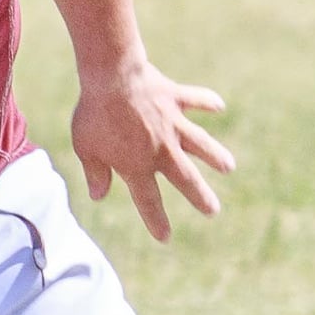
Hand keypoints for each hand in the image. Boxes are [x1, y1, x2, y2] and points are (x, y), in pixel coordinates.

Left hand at [71, 61, 234, 241]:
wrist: (112, 77)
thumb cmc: (94, 115)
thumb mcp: (85, 149)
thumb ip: (95, 173)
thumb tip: (98, 195)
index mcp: (137, 166)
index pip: (148, 200)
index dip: (156, 220)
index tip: (165, 237)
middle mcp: (161, 150)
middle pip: (186, 179)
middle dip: (200, 197)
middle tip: (213, 210)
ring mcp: (173, 124)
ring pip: (200, 144)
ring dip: (215, 156)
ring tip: (229, 166)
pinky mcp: (176, 99)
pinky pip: (196, 100)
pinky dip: (208, 102)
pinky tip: (219, 105)